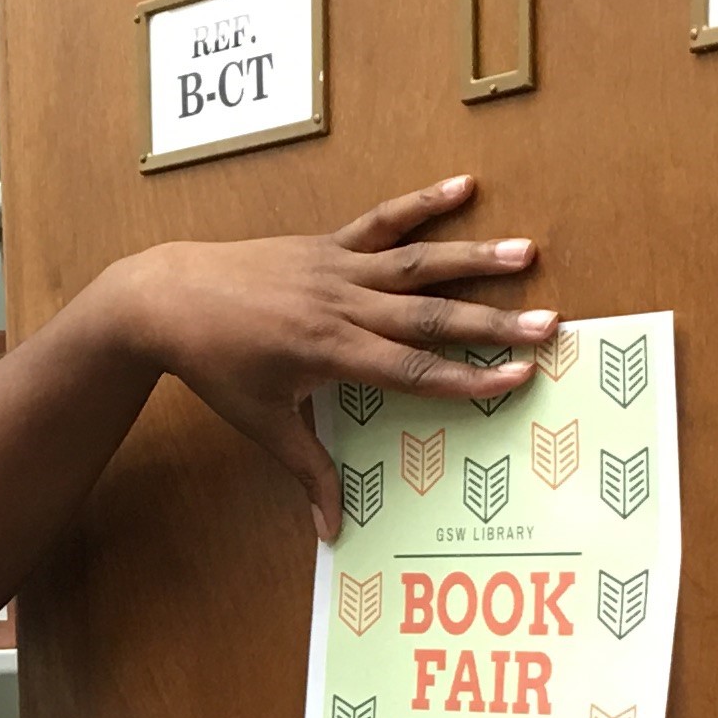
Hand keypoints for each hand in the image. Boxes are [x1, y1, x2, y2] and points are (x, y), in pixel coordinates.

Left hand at [90, 175, 550, 538]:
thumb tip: (332, 532)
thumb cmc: (215, 367)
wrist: (168, 299)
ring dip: (474, 258)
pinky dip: (423, 202)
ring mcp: (337, 269)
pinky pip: (381, 221)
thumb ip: (306, 473)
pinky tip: (466, 185)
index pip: (412, 371)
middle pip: (429, 316)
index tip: (518, 379)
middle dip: (492, 323)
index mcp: (329, 353)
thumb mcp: (261, 423)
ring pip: (416, 262)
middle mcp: (342, 306)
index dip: (467, 378)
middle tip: (549, 325)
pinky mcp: (326, 244)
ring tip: (528, 252)